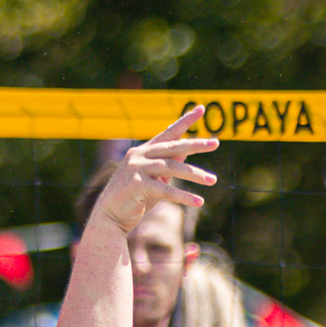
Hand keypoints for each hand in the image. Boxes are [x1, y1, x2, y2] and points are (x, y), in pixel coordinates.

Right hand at [87, 108, 218, 237]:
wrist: (110, 217)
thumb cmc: (135, 198)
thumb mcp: (155, 179)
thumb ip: (168, 164)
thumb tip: (186, 150)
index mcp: (143, 151)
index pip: (168, 132)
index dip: (185, 120)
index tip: (201, 108)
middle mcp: (139, 155)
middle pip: (173, 147)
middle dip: (196, 144)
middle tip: (216, 143)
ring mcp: (136, 168)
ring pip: (173, 168)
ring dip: (195, 174)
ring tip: (212, 180)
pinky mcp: (137, 185)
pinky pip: (166, 190)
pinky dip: (184, 196)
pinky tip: (199, 201)